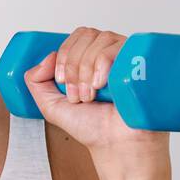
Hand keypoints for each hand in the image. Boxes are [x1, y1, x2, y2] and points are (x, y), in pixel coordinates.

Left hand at [22, 26, 168, 162]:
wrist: (116, 144)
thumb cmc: (91, 126)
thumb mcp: (51, 105)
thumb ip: (36, 82)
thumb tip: (46, 56)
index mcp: (92, 57)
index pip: (77, 36)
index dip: (65, 54)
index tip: (61, 81)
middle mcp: (112, 52)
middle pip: (87, 35)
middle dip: (74, 65)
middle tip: (77, 94)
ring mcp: (128, 55)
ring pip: (101, 40)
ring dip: (86, 70)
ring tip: (90, 96)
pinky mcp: (142, 61)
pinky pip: (119, 47)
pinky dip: (103, 63)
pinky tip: (102, 85)